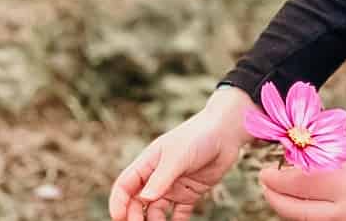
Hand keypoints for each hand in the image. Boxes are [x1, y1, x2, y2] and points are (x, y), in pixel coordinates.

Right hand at [109, 87, 253, 220]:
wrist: (227, 132)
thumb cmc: (199, 136)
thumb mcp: (178, 156)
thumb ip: (161, 178)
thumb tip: (144, 199)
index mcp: (148, 164)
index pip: (125, 186)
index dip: (119, 202)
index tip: (119, 218)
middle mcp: (157, 177)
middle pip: (137, 202)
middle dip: (134, 217)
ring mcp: (173, 187)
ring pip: (155, 212)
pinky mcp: (189, 194)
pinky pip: (178, 215)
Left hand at [259, 146, 345, 220]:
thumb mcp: (341, 153)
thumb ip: (315, 159)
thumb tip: (281, 163)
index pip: (300, 184)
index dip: (277, 180)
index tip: (265, 172)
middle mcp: (345, 207)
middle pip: (296, 210)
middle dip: (274, 197)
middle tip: (265, 183)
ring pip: (301, 219)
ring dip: (284, 205)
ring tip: (277, 190)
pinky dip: (298, 211)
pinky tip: (294, 199)